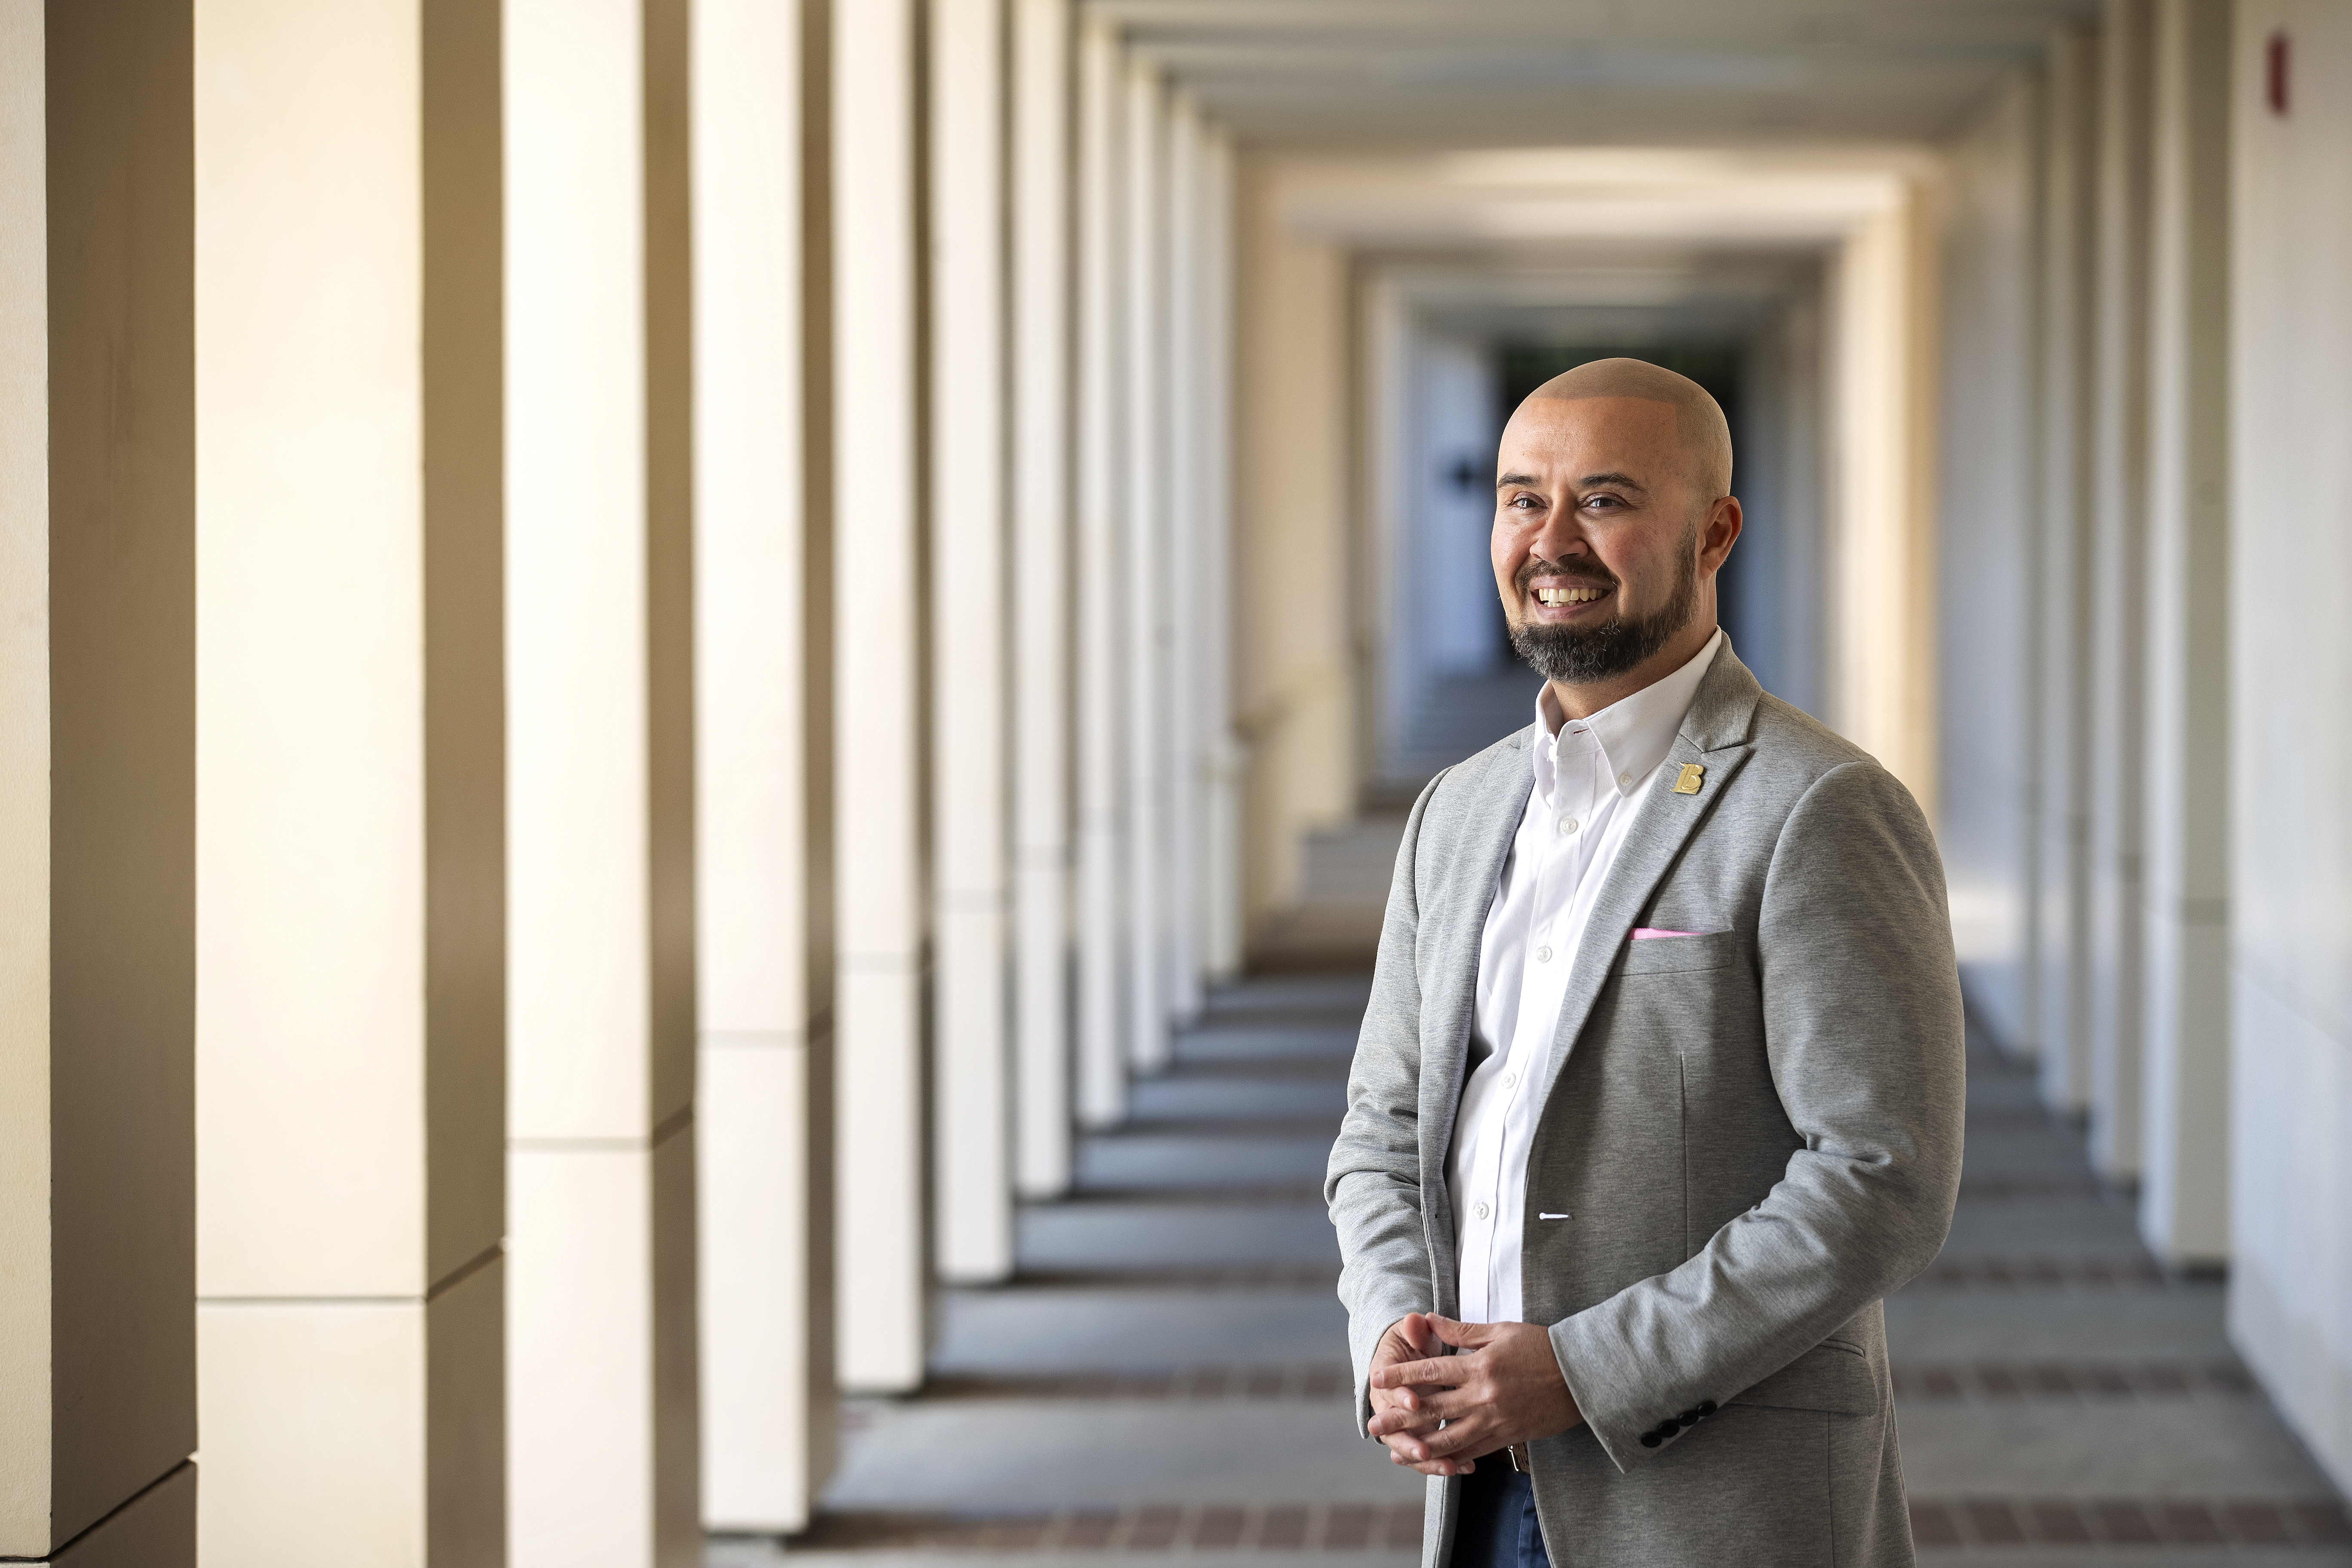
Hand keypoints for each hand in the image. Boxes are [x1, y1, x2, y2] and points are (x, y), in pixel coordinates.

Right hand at [1364, 1313, 1457, 1473]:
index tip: (1415, 1402)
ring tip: (1449, 1468)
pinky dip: (1441, 1462)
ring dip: (1427, 1461)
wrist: (1406, 1352)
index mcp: (1384, 1375)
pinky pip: (1426, 1453)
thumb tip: (1415, 1320)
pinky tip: (1464, 1467)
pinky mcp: (1418, 1432)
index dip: (1400, 1396)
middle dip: (1409, 1441)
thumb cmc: (1412, 1340)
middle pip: (1393, 1428)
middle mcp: (1388, 1403)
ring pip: (1408, 1447)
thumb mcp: (1413, 1332)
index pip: (1388, 1389)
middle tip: (1425, 1452)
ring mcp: (1402, 1421)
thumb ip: (1415, 1329)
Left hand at [1364, 1315, 1581, 1474]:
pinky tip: (1435, 1462)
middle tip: (1374, 1423)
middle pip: (1433, 1409)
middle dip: (1400, 1417)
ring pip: (1451, 1438)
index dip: (1402, 1375)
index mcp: (1479, 1366)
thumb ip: (1461, 1329)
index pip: (1431, 1370)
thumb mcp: (1501, 1331)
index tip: (1377, 1377)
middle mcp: (1483, 1396)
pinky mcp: (1508, 1436)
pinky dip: (1453, 1458)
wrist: (1581, 1376)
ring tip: (1397, 1452)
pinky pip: (1475, 1451)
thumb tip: (1428, 1319)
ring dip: (1421, 1446)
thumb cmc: (1541, 1346)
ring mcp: (1496, 1420)